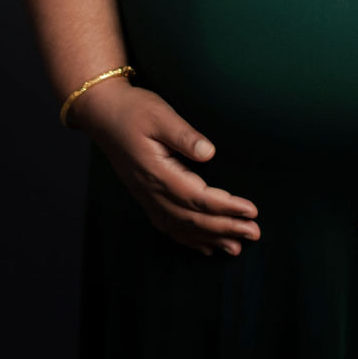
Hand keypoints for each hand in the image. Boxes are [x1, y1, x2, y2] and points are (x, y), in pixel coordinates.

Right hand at [72, 79, 260, 257]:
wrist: (103, 113)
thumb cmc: (134, 110)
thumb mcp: (160, 115)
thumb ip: (184, 135)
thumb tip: (209, 152)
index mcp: (157, 172)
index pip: (198, 197)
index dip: (226, 207)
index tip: (251, 210)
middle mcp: (151, 191)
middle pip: (193, 218)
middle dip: (225, 228)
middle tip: (254, 233)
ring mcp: (147, 197)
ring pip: (182, 227)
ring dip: (210, 239)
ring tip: (236, 248)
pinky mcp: (146, 197)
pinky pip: (169, 226)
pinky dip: (189, 239)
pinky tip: (205, 248)